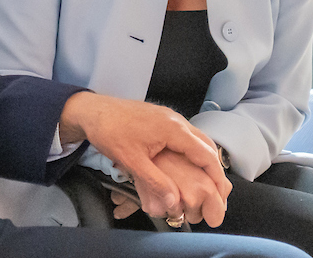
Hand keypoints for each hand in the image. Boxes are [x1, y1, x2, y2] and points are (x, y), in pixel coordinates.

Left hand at [59, 93, 225, 216]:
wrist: (91, 110)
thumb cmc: (109, 132)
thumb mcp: (131, 161)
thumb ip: (155, 182)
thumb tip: (175, 203)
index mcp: (173, 129)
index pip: (205, 154)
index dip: (216, 176)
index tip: (222, 195)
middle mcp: (176, 120)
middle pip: (206, 145)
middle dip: (215, 169)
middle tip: (219, 191)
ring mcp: (169, 116)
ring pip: (197, 139)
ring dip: (205, 159)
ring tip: (208, 181)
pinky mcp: (161, 118)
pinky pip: (186, 134)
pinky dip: (193, 150)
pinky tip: (188, 163)